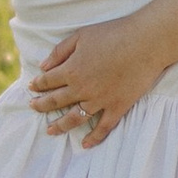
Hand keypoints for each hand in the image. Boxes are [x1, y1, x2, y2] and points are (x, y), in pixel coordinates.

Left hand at [29, 11, 170, 147]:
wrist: (145, 43)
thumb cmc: (112, 34)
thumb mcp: (80, 36)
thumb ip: (59, 52)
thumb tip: (43, 67)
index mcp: (71, 70)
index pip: (47, 81)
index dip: (37, 84)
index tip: (32, 87)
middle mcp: (82, 89)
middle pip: (56, 101)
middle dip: (42, 105)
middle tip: (33, 108)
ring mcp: (100, 101)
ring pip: (74, 118)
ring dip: (60, 126)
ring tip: (50, 130)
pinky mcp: (117, 107)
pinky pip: (103, 127)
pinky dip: (94, 137)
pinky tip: (85, 144)